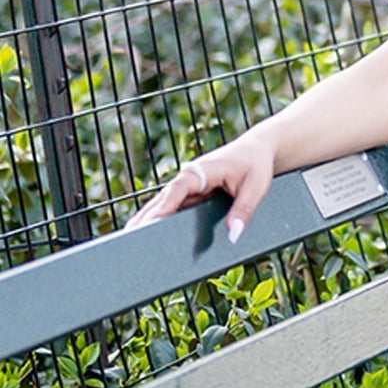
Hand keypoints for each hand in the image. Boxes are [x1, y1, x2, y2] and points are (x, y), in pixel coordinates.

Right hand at [126, 132, 277, 243]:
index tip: (150, 221)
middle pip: (165, 198)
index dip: (165, 205)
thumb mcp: (256, 188)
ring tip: (130, 238)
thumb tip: (234, 235)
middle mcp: (190, 176)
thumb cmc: (256, 165)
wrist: (257, 149)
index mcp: (203, 170)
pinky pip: (174, 206)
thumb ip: (244, 211)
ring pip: (165, 203)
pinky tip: (150, 232)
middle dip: (147, 216)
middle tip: (129, 236)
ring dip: (149, 218)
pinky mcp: (192, 191)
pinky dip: (162, 217)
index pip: (179, 189)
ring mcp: (189, 184)